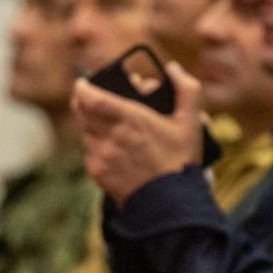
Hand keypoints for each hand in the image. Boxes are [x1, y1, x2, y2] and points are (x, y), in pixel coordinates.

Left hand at [72, 61, 205, 202]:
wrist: (170, 204)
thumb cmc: (181, 161)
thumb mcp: (191, 122)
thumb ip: (186, 89)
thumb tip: (172, 68)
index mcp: (130, 119)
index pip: (91, 97)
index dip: (83, 87)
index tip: (84, 83)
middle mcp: (111, 137)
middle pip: (81, 111)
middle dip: (85, 101)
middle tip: (94, 98)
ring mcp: (101, 156)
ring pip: (84, 131)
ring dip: (91, 123)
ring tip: (107, 124)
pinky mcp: (97, 173)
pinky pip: (89, 152)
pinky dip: (96, 145)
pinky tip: (113, 148)